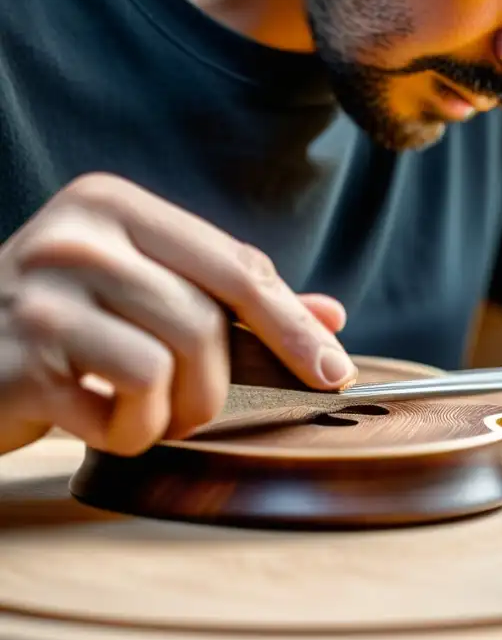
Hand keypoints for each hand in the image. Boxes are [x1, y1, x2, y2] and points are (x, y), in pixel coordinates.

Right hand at [0, 173, 356, 456]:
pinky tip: (96, 421)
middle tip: (193, 407)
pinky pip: (125, 404)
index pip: (237, 266)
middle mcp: (78, 235)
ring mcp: (42, 290)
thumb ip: (233, 302)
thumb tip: (331, 317)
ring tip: (138, 412)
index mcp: (116, 207)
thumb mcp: (147, 297)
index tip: (333, 371)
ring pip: (173, 363)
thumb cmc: (65, 330)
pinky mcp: (23, 352)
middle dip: (218, 385)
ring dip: (172, 412)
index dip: (292, 326)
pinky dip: (128, 431)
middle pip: (208, 321)